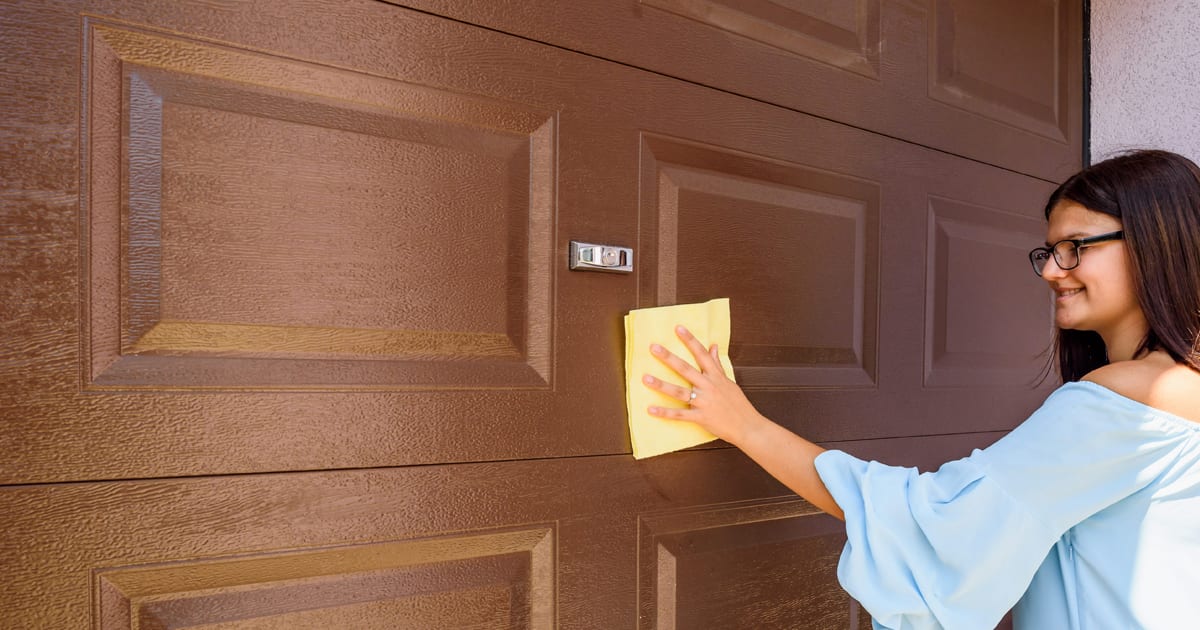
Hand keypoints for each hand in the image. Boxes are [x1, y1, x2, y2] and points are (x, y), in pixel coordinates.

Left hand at [642, 325, 764, 444]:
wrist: (747, 426)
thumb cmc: (738, 403)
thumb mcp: (728, 381)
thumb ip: (717, 364)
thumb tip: (713, 346)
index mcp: (715, 376)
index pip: (701, 354)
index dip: (690, 340)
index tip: (678, 328)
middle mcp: (708, 386)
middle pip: (685, 369)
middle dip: (669, 358)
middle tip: (653, 347)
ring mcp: (704, 402)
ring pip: (679, 392)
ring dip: (661, 385)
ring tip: (645, 378)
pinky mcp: (701, 417)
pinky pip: (680, 415)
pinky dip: (665, 413)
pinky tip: (651, 409)